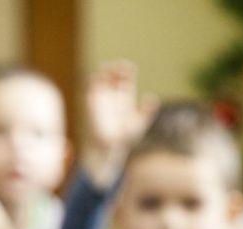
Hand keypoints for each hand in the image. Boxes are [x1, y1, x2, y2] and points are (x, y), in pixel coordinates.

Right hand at [82, 60, 156, 185]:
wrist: (107, 147)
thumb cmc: (124, 137)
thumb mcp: (138, 123)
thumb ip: (146, 110)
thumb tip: (152, 97)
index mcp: (125, 95)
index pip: (125, 76)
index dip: (126, 69)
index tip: (127, 68)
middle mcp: (113, 93)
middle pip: (113, 72)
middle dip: (115, 67)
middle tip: (118, 67)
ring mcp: (102, 96)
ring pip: (101, 76)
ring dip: (104, 70)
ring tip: (108, 70)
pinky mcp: (91, 101)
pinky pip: (90, 87)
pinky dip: (93, 80)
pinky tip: (98, 80)